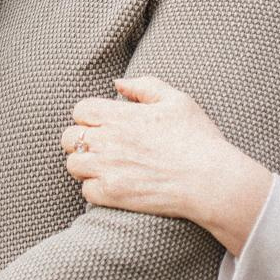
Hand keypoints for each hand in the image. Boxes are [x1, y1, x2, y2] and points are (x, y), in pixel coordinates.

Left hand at [61, 75, 273, 255]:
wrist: (210, 181)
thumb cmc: (197, 138)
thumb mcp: (177, 100)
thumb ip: (144, 86)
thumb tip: (118, 84)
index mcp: (119, 115)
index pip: (80, 110)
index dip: (90, 116)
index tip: (104, 123)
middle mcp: (107, 141)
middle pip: (69, 138)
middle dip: (81, 139)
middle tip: (102, 145)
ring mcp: (107, 169)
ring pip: (73, 165)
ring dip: (85, 164)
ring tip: (105, 166)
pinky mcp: (112, 195)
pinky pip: (86, 191)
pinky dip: (96, 189)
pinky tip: (114, 184)